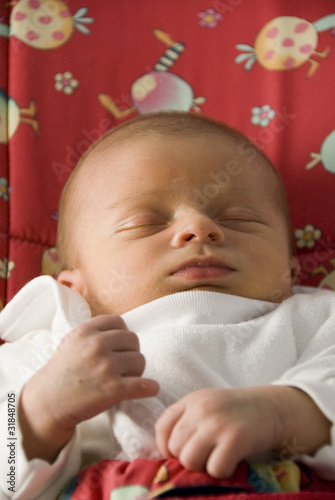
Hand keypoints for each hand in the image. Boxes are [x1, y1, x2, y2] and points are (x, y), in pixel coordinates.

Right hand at [19, 315, 158, 460]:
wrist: (47, 402)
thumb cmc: (61, 372)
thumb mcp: (72, 341)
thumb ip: (94, 332)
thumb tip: (122, 329)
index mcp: (87, 331)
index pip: (119, 322)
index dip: (121, 334)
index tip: (118, 346)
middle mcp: (97, 345)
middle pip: (133, 340)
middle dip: (130, 352)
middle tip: (122, 366)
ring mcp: (106, 367)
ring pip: (140, 360)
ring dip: (136, 371)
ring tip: (126, 378)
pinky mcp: (113, 389)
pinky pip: (143, 385)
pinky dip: (150, 388)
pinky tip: (150, 389)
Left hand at [155, 386, 330, 478]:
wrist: (273, 408)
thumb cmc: (237, 413)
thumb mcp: (208, 407)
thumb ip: (187, 423)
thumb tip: (167, 456)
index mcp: (191, 400)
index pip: (162, 428)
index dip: (167, 447)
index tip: (181, 454)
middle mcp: (201, 409)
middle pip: (175, 448)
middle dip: (188, 459)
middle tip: (207, 456)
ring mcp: (217, 423)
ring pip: (190, 461)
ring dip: (203, 467)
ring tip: (218, 459)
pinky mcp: (235, 439)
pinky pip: (214, 469)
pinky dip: (222, 472)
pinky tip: (232, 462)